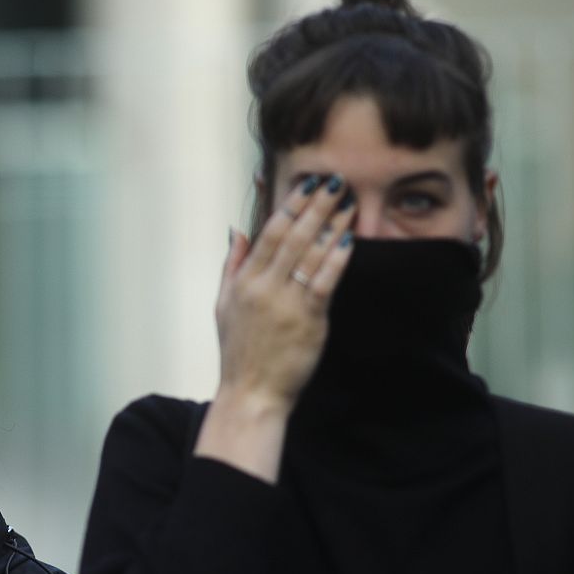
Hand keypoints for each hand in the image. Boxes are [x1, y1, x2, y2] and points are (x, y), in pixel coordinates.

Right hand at [214, 175, 355, 412]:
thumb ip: (231, 265)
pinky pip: (324, 280)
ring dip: (332, 224)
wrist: (251, 392)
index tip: (307, 183)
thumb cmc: (238, 352)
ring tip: (349, 202)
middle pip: (293, 235)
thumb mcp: (223, 304)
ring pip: (310, 253)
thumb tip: (237, 230)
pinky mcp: (307, 319)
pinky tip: (349, 239)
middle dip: (316, 205)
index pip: (269, 232)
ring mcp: (284, 302)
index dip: (290, 204)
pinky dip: (337, 257)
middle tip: (335, 181)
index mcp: (243, 281)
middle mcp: (262, 286)